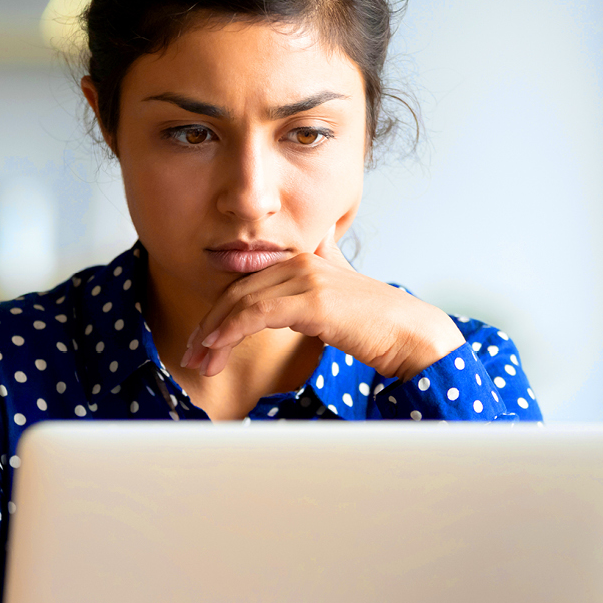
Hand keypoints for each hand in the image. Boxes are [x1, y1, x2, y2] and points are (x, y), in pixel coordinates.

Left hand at [179, 226, 465, 379]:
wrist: (411, 334)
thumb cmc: (377, 322)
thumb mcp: (341, 288)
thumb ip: (325, 263)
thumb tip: (321, 239)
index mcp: (302, 260)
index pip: (244, 283)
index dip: (218, 312)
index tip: (201, 342)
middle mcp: (300, 263)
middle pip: (235, 292)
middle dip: (208, 327)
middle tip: (192, 357)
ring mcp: (306, 279)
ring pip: (241, 303)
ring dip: (213, 336)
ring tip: (201, 363)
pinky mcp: (312, 301)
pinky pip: (256, 313)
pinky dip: (230, 331)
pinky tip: (217, 349)